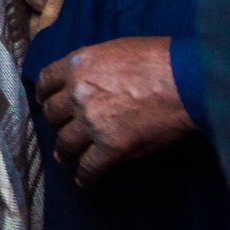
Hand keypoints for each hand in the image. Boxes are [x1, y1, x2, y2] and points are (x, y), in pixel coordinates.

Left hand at [37, 37, 195, 186]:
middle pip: (53, 114)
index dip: (45, 94)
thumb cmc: (157, 58)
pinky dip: (85, 176)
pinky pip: (90, 167)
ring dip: (64, 152)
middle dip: (56, 123)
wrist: (184, 81)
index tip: (47, 101)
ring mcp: (91, 122)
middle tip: (61, 129)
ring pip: (65, 143)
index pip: (46, 81)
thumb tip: (90, 79)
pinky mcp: (111, 147)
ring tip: (65, 158)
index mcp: (76, 65)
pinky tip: (84, 180)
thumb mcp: (113, 49)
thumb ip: (93, 66)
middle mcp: (77, 93)